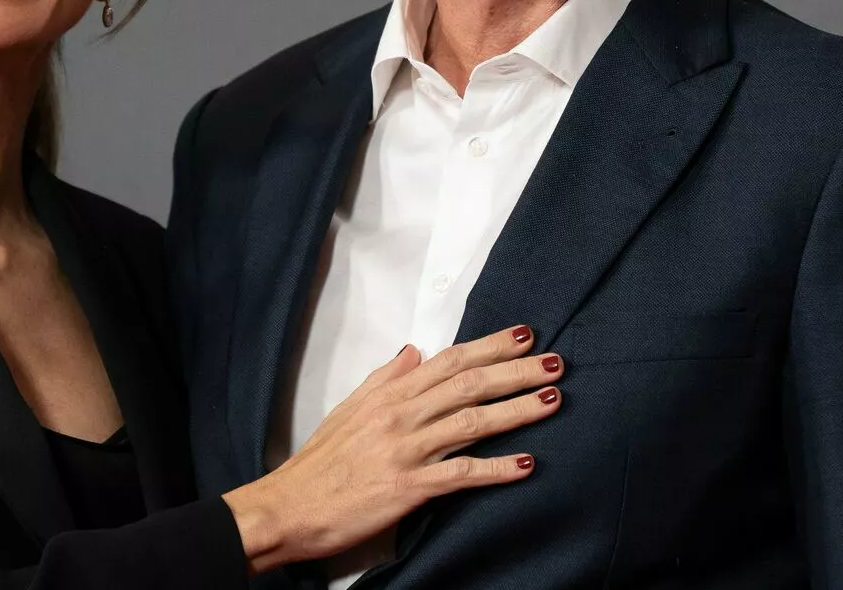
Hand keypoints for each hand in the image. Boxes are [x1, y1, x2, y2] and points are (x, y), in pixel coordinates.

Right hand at [221, 324, 564, 572]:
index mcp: (389, 394)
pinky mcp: (408, 487)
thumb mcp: (349, 409)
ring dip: (516, 410)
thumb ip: (386, 379)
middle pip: (469, 384)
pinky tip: (527, 465)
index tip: (524, 335)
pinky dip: (496, 469)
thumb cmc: (319, 463)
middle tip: (555, 361)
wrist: (288, 506)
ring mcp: (406, 450)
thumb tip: (414, 350)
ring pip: (472, 422)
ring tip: (552, 399)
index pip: (449, 361)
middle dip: (516, 371)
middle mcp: (401, 415)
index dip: (490, 346)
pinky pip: (460, 474)